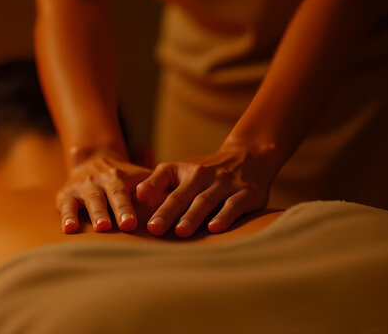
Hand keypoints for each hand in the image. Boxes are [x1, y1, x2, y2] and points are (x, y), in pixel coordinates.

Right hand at [56, 154, 151, 233]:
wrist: (91, 160)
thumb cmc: (123, 180)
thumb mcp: (138, 179)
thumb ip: (156, 192)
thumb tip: (180, 207)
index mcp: (119, 178)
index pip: (125, 194)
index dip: (128, 208)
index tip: (132, 224)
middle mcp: (100, 181)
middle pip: (110, 197)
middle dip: (118, 210)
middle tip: (126, 226)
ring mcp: (82, 187)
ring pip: (89, 201)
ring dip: (96, 214)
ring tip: (101, 227)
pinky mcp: (65, 196)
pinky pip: (66, 206)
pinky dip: (67, 217)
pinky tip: (69, 229)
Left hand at [135, 145, 277, 236]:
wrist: (249, 156)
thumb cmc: (205, 172)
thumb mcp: (180, 171)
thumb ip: (157, 183)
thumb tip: (138, 195)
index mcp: (185, 171)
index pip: (165, 186)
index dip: (153, 201)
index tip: (141, 219)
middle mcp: (204, 175)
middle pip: (182, 196)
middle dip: (168, 213)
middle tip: (154, 230)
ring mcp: (226, 183)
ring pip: (207, 201)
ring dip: (193, 216)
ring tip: (181, 232)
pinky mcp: (247, 193)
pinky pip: (234, 205)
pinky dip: (225, 216)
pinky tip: (214, 228)